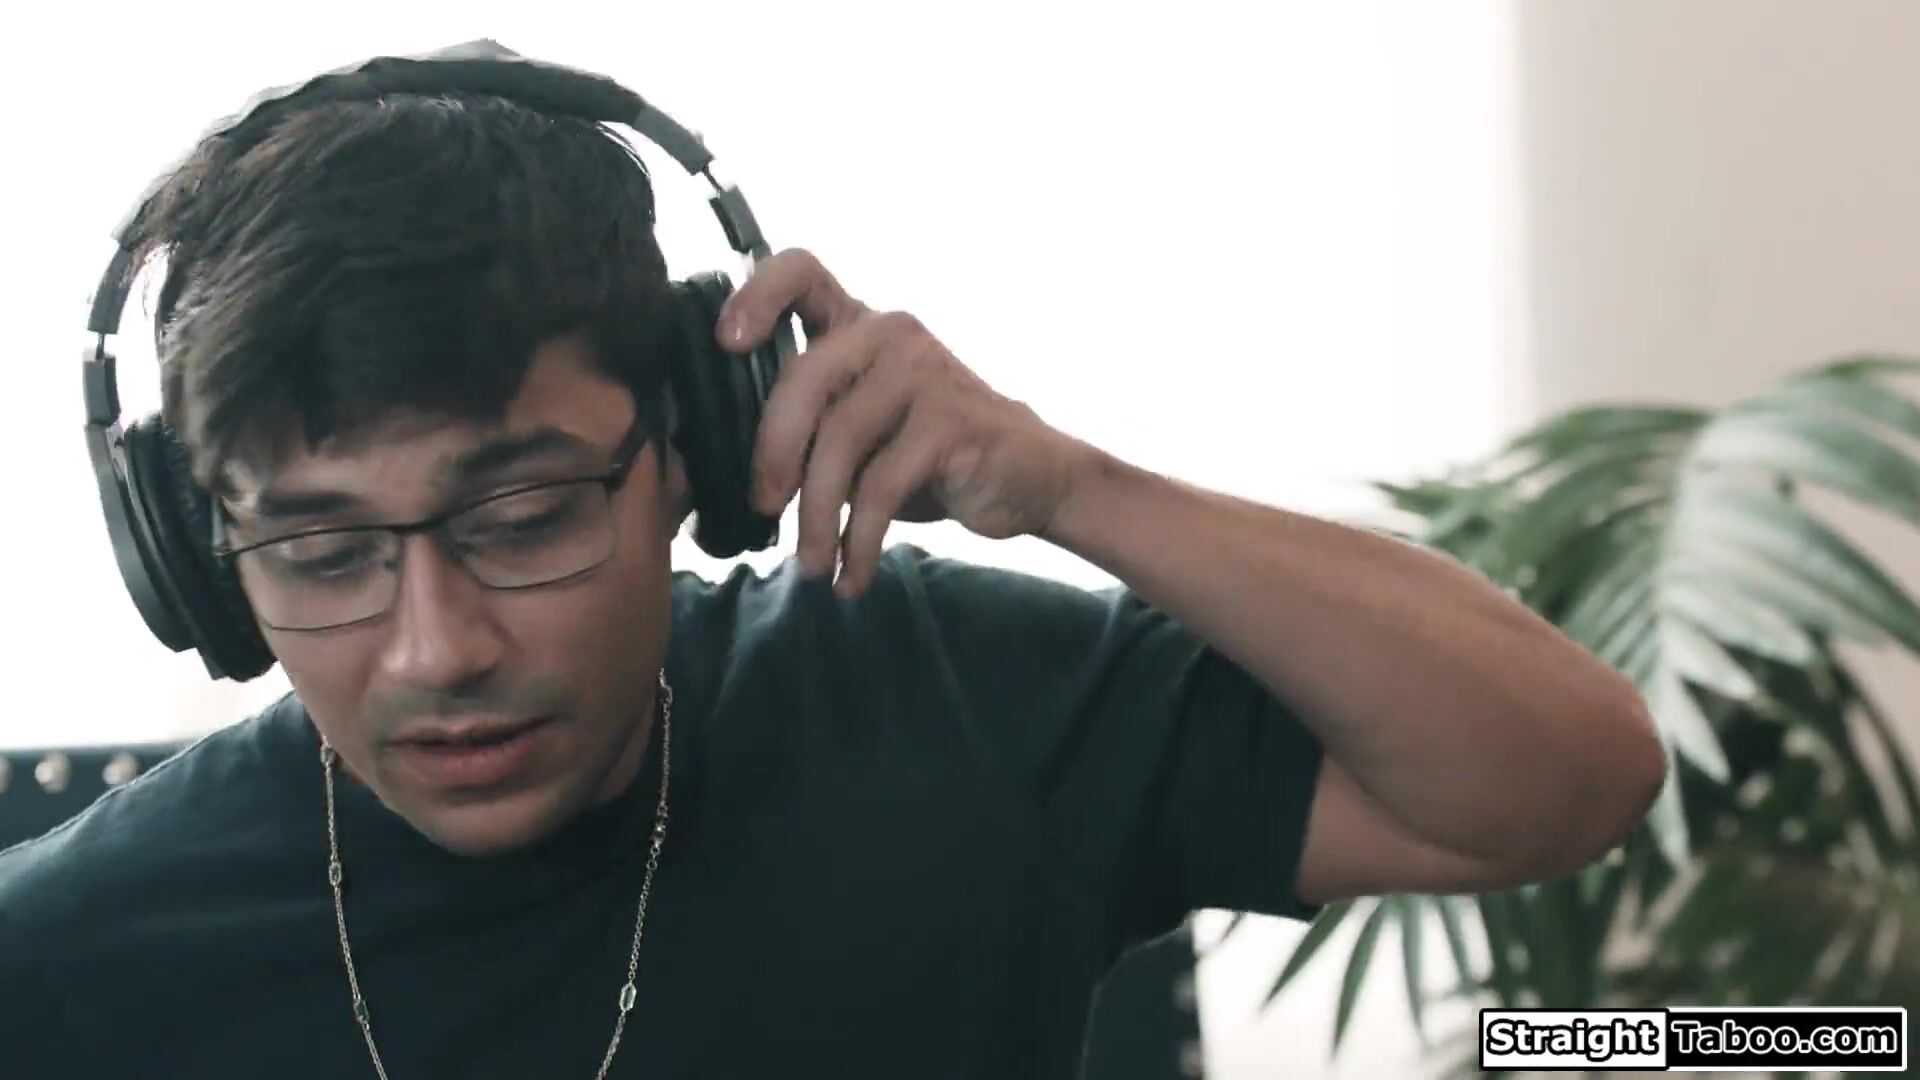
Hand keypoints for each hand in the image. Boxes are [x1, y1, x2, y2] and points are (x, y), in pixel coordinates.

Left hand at [717, 248, 1096, 596]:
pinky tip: (852, 576)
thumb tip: (725, 476)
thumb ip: (804, 429)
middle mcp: (889, 333)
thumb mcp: (858, 434)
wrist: (1027, 478)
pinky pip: (881, 487)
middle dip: (773, 451)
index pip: (800, 270)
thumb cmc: (926, 456)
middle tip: (765, 508)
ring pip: (840, 441)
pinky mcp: (951, 422)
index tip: (728, 344)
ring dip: (818, 517)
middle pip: (804, 377)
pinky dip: (859, 542)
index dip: (755, 295)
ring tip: (811, 567)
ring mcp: (924, 372)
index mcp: (857, 325)